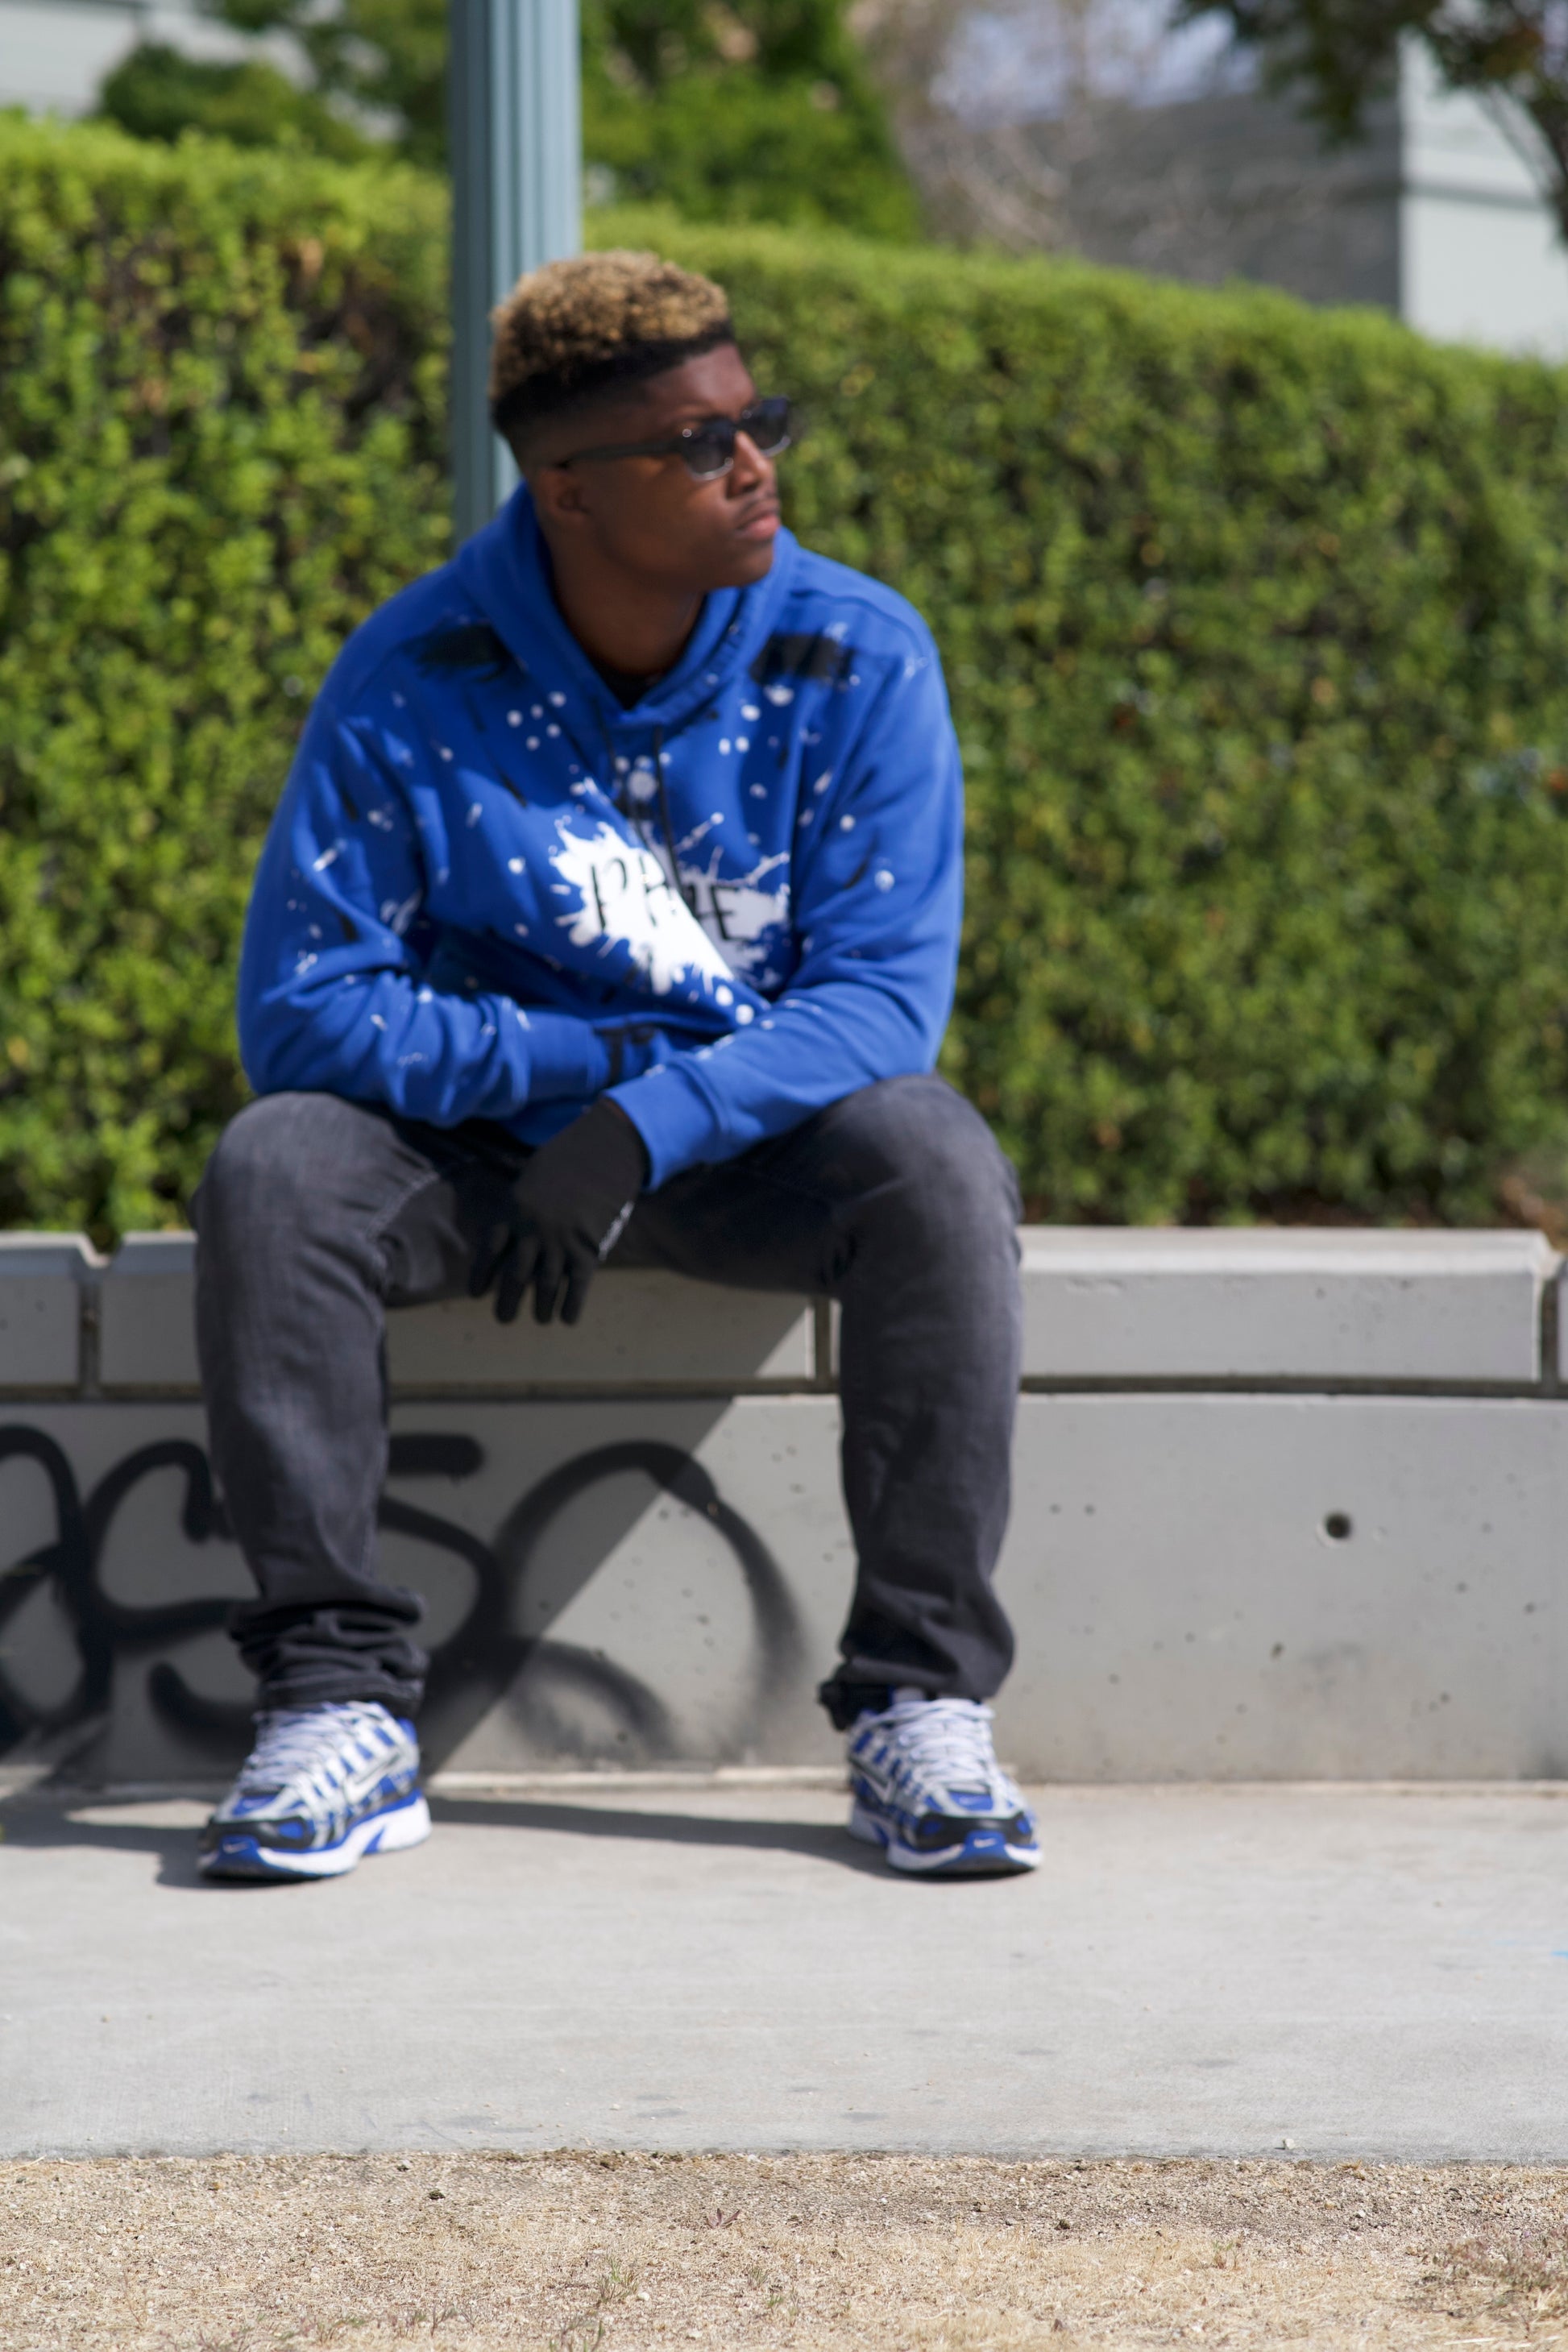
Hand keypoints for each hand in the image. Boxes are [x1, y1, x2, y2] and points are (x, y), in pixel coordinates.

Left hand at [469, 1100, 648, 1326]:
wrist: (604, 1150)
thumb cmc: (569, 1159)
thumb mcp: (534, 1177)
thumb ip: (522, 1206)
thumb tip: (514, 1234)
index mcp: (513, 1209)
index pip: (489, 1250)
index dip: (482, 1275)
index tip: (476, 1294)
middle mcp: (532, 1229)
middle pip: (514, 1276)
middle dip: (507, 1302)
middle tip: (503, 1318)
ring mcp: (560, 1241)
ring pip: (546, 1286)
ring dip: (541, 1308)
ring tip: (540, 1319)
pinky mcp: (588, 1248)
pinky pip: (577, 1286)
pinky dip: (571, 1306)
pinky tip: (566, 1319)